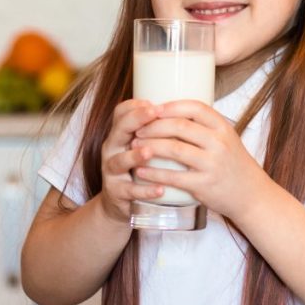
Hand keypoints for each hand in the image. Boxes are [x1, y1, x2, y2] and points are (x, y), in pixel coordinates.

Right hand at [99, 99, 163, 223]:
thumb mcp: (145, 144)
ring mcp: (112, 172)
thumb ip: (160, 129)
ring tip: (150, 151)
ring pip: (119, 161)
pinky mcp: (117, 193)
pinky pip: (130, 191)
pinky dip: (144, 190)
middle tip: (154, 113)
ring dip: (135, 155)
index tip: (155, 102)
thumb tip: (192, 109)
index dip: (135, 106)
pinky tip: (160, 189)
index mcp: (121, 134)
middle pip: (119, 130)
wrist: (122, 202)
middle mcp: (113, 149)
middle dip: (135, 120)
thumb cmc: (139, 167)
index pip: (121, 113)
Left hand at [130, 100, 268, 217]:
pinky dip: (153, 173)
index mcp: (223, 128)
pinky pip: (173, 177)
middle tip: (137, 130)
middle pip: (180, 126)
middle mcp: (219, 144)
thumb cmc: (233, 164)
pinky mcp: (204, 185)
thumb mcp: (227, 139)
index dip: (171, 106)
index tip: (152, 109)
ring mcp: (212, 164)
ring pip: (174, 149)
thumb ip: (205, 128)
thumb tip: (171, 113)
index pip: (195, 108)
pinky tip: (140, 171)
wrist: (251, 194)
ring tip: (134, 146)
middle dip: (153, 126)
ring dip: (149, 147)